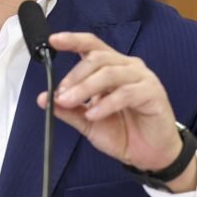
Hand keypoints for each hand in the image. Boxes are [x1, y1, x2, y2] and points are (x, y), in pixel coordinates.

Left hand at [37, 32, 196, 190]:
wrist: (150, 156)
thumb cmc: (124, 133)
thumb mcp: (88, 122)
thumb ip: (68, 109)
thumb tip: (44, 98)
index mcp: (112, 67)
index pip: (92, 46)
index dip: (73, 40)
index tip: (54, 40)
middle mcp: (128, 67)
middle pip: (98, 58)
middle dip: (75, 76)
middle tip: (60, 94)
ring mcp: (142, 78)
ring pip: (109, 73)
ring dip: (85, 88)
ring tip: (70, 102)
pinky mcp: (152, 93)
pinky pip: (125, 93)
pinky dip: (106, 104)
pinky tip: (93, 114)